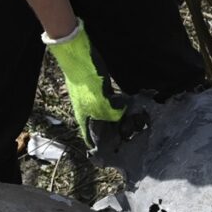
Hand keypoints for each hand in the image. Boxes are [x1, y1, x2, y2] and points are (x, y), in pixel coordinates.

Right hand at [43, 19, 124, 144]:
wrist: (78, 56)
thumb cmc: (86, 81)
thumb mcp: (101, 101)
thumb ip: (112, 113)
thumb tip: (122, 115)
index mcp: (84, 117)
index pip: (89, 138)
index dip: (98, 147)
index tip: (110, 154)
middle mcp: (88, 110)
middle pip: (101, 127)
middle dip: (113, 133)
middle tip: (130, 138)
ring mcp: (94, 100)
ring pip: (108, 114)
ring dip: (119, 119)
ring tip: (133, 125)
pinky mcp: (101, 90)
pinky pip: (112, 102)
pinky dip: (120, 106)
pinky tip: (130, 107)